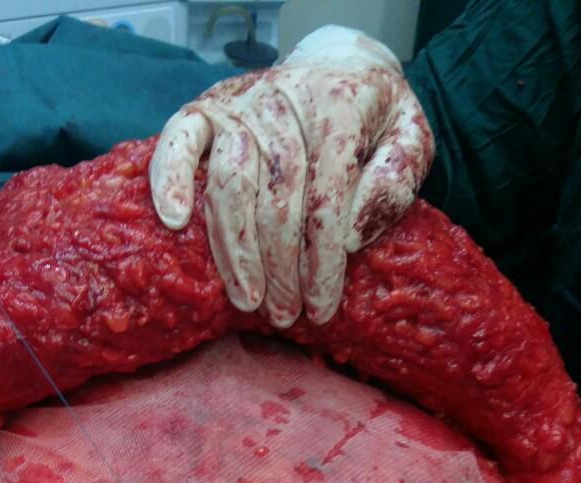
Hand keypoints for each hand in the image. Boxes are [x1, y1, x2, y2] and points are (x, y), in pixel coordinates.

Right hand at [149, 25, 433, 327]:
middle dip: (280, 267)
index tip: (321, 308)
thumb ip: (396, 178)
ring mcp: (240, 102)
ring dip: (236, 250)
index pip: (326, 195)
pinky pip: (179, 140)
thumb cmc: (373, 119)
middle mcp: (283, 98)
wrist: (336, 67)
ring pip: (230, 182)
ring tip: (247, 300)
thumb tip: (352, 234)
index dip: (321, 260)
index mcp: (337, 103)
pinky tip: (174, 221)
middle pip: (276, 197)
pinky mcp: (206, 108)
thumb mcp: (410, 138)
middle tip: (285, 316)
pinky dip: (169, 178)